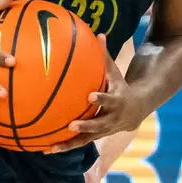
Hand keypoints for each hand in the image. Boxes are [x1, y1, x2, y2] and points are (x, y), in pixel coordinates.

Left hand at [49, 37, 146, 152]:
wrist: (135, 112)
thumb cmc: (119, 87)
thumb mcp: (115, 73)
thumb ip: (105, 56)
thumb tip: (99, 33)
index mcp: (116, 101)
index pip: (108, 99)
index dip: (101, 98)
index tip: (90, 96)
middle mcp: (110, 119)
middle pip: (98, 125)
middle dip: (85, 126)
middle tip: (71, 125)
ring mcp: (103, 131)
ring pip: (85, 140)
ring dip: (69, 144)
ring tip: (52, 148)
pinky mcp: (95, 138)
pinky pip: (78, 144)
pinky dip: (64, 147)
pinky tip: (46, 149)